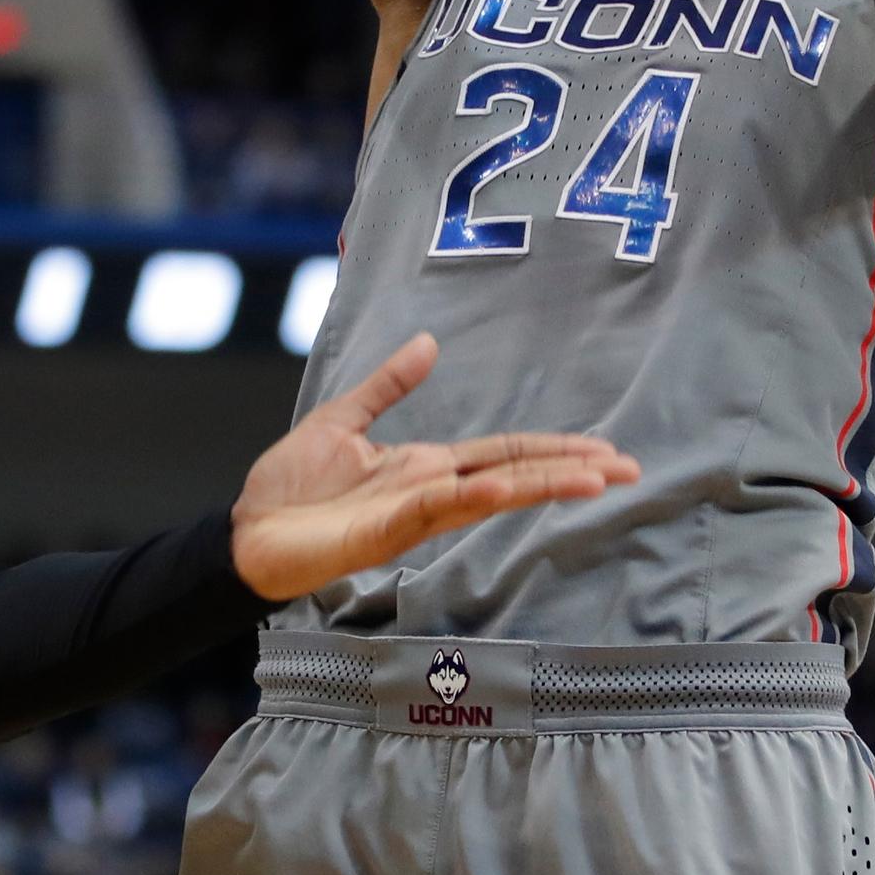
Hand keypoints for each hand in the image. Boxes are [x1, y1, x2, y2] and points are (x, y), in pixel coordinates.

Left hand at [228, 333, 639, 603]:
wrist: (245, 532)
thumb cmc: (289, 486)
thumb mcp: (343, 419)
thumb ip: (388, 385)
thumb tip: (429, 342)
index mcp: (426, 467)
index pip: (505, 454)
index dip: (554, 448)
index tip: (603, 450)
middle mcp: (431, 491)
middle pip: (514, 475)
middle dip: (571, 471)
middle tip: (629, 470)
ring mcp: (414, 513)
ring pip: (491, 495)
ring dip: (542, 486)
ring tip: (596, 480)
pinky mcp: (387, 532)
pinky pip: (437, 509)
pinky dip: (475, 498)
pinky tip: (509, 489)